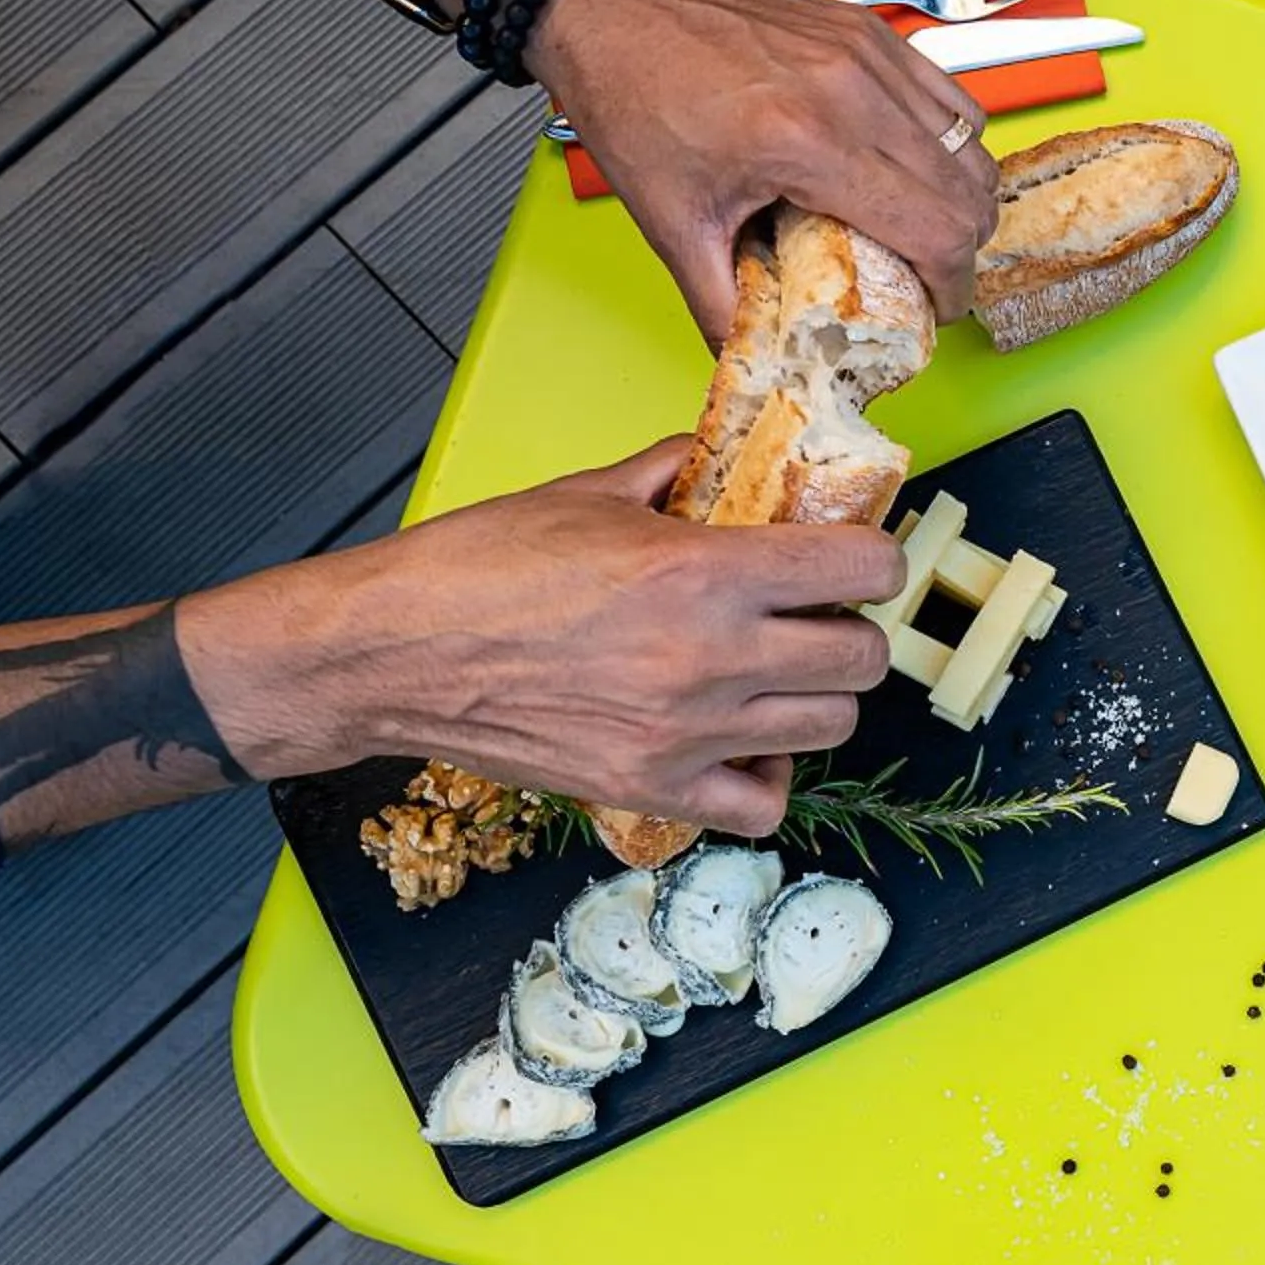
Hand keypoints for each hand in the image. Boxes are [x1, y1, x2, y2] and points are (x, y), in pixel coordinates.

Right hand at [181, 439, 903, 834]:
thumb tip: (724, 457)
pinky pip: (763, 806)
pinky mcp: (652, 790)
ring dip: (819, 697)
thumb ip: (675, 474)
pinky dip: (768, 778)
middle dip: (851, 628)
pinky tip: (743, 742)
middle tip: (815, 614)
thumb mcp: (587, 493)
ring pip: (830, 728)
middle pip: (863, 658)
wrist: (390, 653)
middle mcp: (710, 659)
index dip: (873, 558)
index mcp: (702, 572)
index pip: (862, 568)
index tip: (854, 557)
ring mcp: (686, 734)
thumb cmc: (476, 568)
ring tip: (779, 674)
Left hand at [529, 0, 999, 333]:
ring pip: (972, 138)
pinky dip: (949, 139)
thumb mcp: (671, 222)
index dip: (953, 283)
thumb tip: (754, 355)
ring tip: (926, 223)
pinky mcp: (864, 28)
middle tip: (931, 275)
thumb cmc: (631, 93)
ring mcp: (866, 51)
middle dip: (963, 247)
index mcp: (808, 142)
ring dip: (963, 193)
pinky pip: (945, 92)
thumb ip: (721, 304)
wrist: (607, 2)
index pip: (936, 228)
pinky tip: (913, 164)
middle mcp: (852, 90)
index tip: (938, 306)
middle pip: (969, 188)